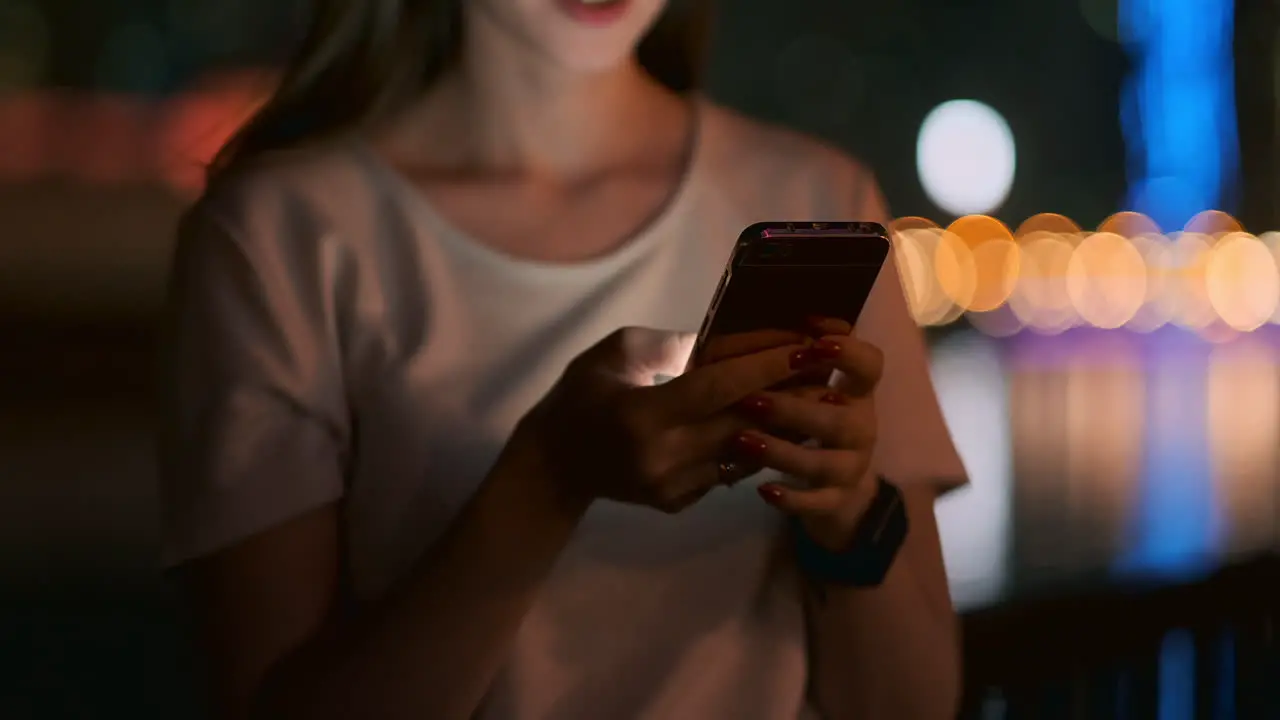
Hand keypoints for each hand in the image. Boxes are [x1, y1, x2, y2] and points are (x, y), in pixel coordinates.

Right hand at [513, 327, 811, 513]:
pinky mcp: (678, 503)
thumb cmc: (581, 395)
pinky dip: (753, 446)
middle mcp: (662, 458)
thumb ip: (671, 346)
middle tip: (830, 366)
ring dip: (783, 423)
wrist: (555, 464)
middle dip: (790, 392)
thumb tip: (724, 344)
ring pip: (744, 452)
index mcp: (642, 416)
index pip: (718, 387)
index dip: (766, 364)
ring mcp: (672, 487)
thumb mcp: (615, 353)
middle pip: (743, 422)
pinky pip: (728, 472)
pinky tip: (779, 424)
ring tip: (819, 394)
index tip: (807, 344)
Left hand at [732, 331, 885, 549]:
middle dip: (797, 408)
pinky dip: (791, 498)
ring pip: (823, 463)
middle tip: (752, 399)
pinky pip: (816, 503)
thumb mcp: (813, 390)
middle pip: (843, 418)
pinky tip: (764, 490)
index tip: (814, 340)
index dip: (849, 353)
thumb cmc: (816, 426)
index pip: (871, 366)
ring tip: (743, 442)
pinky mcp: (835, 502)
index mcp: (857, 393)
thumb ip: (802, 360)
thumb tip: (787, 322)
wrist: (839, 494)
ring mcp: (851, 468)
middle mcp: (862, 428)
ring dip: (783, 451)